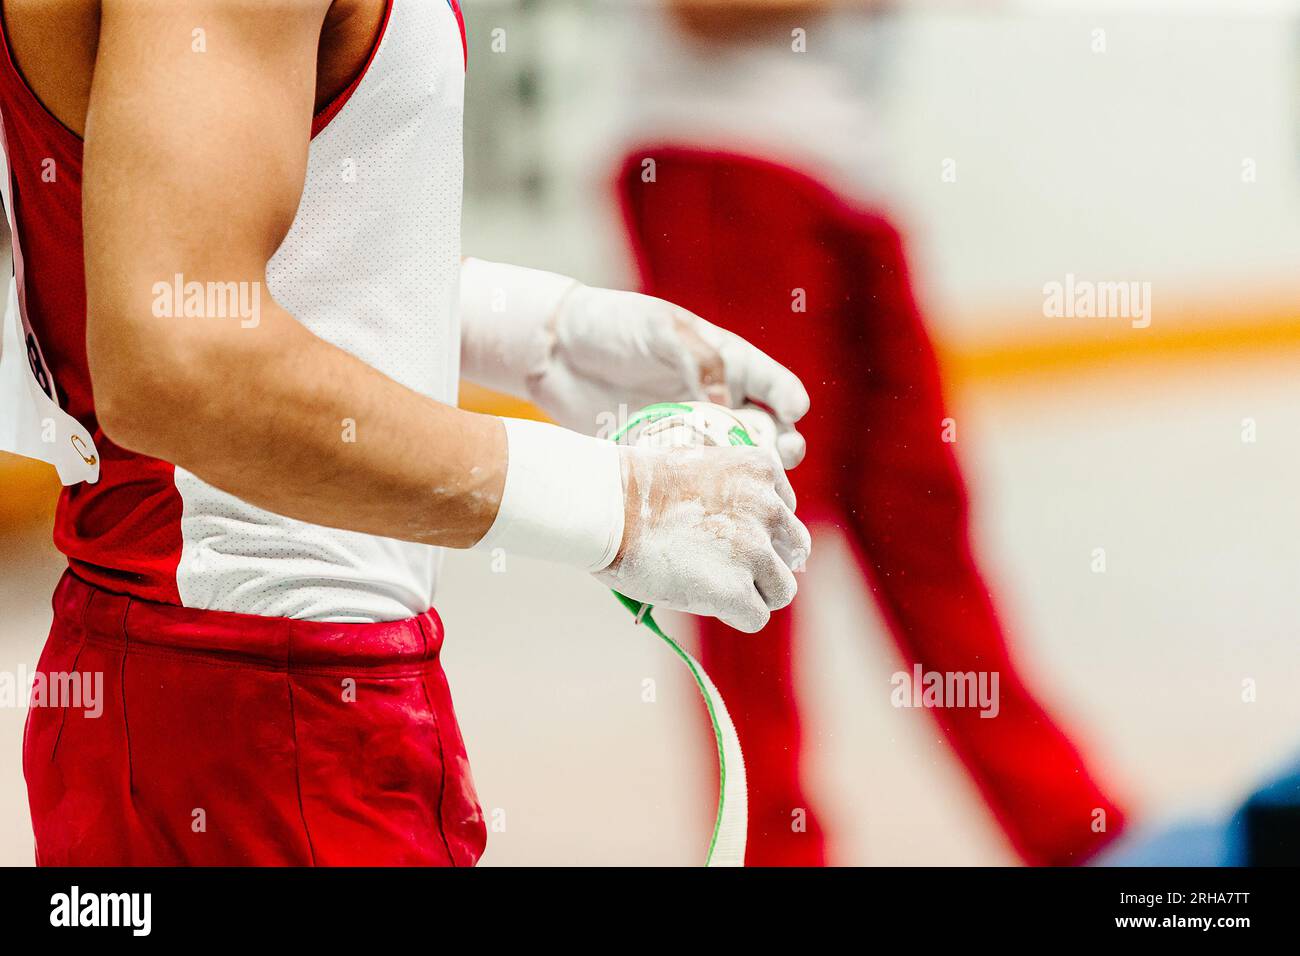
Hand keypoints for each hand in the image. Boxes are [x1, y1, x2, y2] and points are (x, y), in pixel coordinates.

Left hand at [534, 286, 808, 467]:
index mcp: (728, 365)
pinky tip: (702, 502)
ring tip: (747, 487)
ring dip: (746, 479)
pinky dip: (703, 494)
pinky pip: (692, 482)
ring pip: (734, 466)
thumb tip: (725, 405)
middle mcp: (717, 403)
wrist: (553, 351)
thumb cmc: (613, 325)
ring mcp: (691, 435)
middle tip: (779, 458)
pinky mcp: (662, 459)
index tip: (792, 412)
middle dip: (782, 449)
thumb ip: (698, 359)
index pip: (774, 386)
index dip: (788, 400)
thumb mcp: (661, 329)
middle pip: (768, 435)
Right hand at [594, 443, 811, 632]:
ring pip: (782, 589)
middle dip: (766, 561)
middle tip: (726, 567)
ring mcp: (755, 550)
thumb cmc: (635, 488)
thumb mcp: (699, 468)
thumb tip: (741, 537)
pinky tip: (704, 600)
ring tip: (713, 586)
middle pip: (794, 550)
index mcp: (762, 469)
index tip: (725, 534)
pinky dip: (734, 615)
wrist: (607, 507)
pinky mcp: (737, 590)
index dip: (758, 528)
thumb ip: (732, 494)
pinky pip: (757, 617)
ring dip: (754, 592)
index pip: (784, 511)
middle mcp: (769, 508)